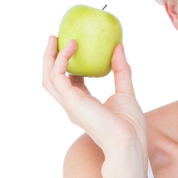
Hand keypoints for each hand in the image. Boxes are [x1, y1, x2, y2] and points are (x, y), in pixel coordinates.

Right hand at [39, 32, 146, 151]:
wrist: (128, 141)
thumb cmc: (130, 124)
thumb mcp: (127, 90)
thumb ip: (122, 69)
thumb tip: (120, 47)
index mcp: (82, 102)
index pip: (68, 80)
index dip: (68, 62)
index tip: (74, 43)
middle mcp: (72, 103)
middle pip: (50, 78)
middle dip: (48, 57)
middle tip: (54, 36)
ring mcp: (69, 103)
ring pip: (47, 77)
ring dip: (47, 55)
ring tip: (54, 36)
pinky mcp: (71, 101)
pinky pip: (58, 75)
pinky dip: (62, 58)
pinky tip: (73, 45)